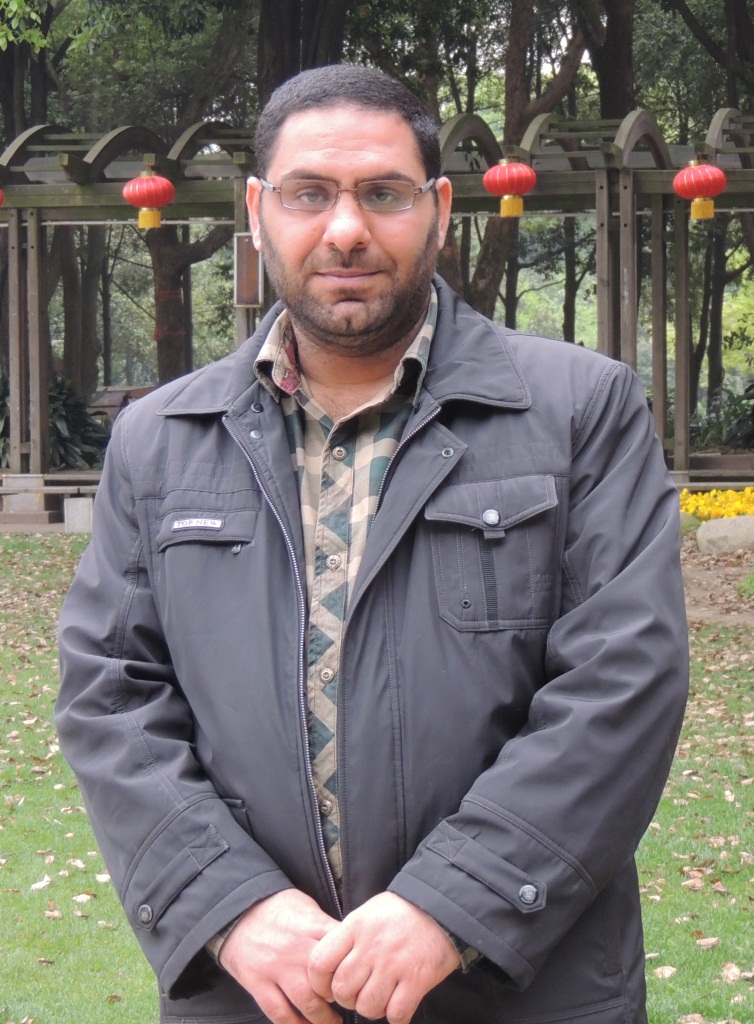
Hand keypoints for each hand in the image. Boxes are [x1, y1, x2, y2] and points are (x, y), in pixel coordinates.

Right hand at [219, 889, 341, 1023]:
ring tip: (332, 1022)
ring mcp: (276, 969)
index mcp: (311, 926)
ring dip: (323, 1019)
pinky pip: (279, 1013)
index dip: (354, 967)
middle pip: (328, 980)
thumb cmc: (277, 908)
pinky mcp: (258, 984)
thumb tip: (349, 943)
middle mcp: (296, 949)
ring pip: (307, 1002)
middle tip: (347, 1001)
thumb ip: (325, 926)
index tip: (358, 975)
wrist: (236, 911)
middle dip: (341, 996)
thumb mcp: (306, 906)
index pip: (342, 951)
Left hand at [308, 892, 460, 1023]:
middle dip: (347, 999)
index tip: (329, 986)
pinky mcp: (417, 979)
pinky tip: (398, 1003)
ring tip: (380, 997)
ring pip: (367, 1007)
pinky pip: (396, 1014)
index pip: (319, 963)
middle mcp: (371, 947)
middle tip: (358, 992)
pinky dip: (396, 1016)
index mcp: (355, 927)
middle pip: (342, 990)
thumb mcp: (366, 914)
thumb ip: (347, 939)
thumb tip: (329, 969)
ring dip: (372, 1008)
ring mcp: (394, 964)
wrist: (440, 907)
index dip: (319, 983)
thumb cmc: (400, 912)